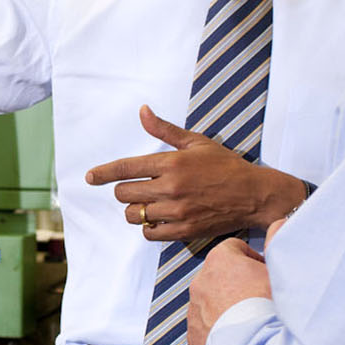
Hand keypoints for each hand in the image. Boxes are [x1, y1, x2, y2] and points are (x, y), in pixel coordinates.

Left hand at [86, 106, 304, 241]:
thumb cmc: (225, 165)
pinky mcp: (183, 231)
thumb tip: (142, 111)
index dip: (102, 173)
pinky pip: (150, 233)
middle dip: (124, 191)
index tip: (90, 177)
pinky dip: (149, 227)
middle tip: (136, 189)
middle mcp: (170, 188)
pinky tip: (159, 218)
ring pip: (134, 215)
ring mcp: (176, 212)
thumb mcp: (196, 142)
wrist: (253, 195)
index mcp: (171, 163)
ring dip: (135, 210)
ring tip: (149, 203)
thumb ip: (164, 130)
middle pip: (124, 194)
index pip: (125, 168)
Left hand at [186, 240, 270, 344]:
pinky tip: (238, 335)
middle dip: (237, 283)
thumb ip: (278, 241)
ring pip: (209, 301)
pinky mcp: (193, 334)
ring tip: (250, 319)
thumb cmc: (270, 308)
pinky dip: (218, 328)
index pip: (233, 248)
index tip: (263, 272)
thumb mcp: (280, 269)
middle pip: (220, 275)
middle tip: (259, 297)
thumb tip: (279, 223)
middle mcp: (201, 281)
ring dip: (226, 306)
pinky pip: (205, 326)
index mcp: (220, 260)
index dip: (252, 260)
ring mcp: (194, 308)